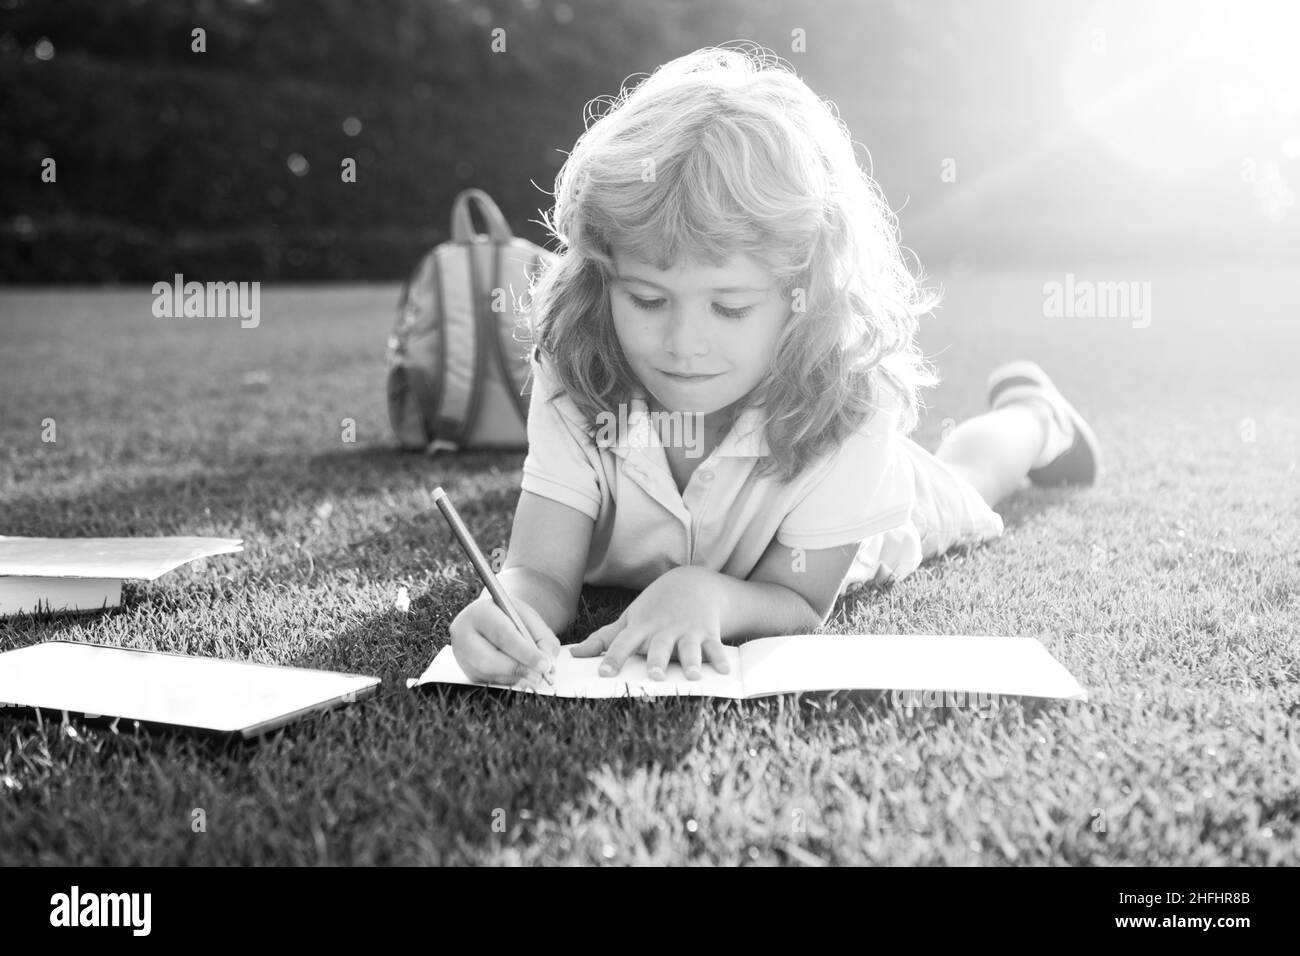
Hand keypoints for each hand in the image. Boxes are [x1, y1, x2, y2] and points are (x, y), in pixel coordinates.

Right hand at [449, 592, 559, 687]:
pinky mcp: (465, 670)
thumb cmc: (514, 617)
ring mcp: (461, 654)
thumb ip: (543, 640)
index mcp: (479, 612)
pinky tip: (518, 671)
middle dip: (517, 669)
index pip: (502, 635)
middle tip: (540, 674)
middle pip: (487, 660)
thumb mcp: (531, 619)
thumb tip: (547, 666)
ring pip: (488, 675)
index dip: (524, 652)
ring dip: (515, 676)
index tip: (544, 664)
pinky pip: (488, 682)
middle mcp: (463, 633)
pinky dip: (508, 680)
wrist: (495, 616)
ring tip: (533, 672)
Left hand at [570, 566, 730, 680]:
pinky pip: (715, 646)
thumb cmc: (654, 608)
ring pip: (689, 648)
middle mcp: (664, 630)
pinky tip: (725, 670)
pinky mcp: (708, 632)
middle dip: (658, 659)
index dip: (613, 658)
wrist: (692, 584)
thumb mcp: (630, 619)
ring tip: (694, 675)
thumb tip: (573, 654)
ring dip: (692, 661)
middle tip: (655, 675)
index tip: (603, 673)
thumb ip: (603, 639)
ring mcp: (687, 631)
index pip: (623, 643)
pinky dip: (720, 657)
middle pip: (659, 646)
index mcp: (641, 628)